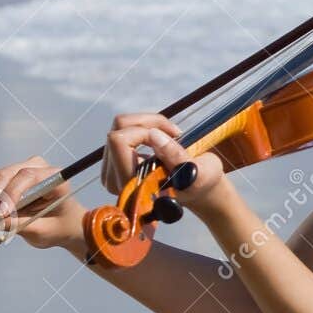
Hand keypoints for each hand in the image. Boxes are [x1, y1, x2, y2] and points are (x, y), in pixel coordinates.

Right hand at [0, 157, 84, 251]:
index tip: (3, 214)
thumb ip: (22, 224)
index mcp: (52, 176)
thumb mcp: (44, 230)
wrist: (61, 225)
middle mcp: (31, 169)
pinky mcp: (0, 188)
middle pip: (2, 177)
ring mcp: (14, 176)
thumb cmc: (58, 226)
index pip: (27, 177)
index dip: (11, 193)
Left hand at [101, 113, 228, 214]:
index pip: (120, 142)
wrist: (196, 188)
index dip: (145, 132)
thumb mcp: (200, 171)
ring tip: (170, 135)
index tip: (171, 139)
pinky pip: (122, 129)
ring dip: (148, 124)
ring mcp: (112, 170)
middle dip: (149, 124)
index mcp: (134, 187)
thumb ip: (177, 156)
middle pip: (118, 130)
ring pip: (119, 126)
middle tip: (174, 133)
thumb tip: (153, 135)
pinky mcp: (114, 160)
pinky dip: (144, 127)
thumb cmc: (200, 181)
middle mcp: (116, 180)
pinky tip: (160, 138)